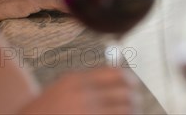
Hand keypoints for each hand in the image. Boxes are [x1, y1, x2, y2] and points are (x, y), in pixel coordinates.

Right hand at [19, 67, 140, 114]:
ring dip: (131, 112)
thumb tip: (122, 77)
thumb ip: (90, 81)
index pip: (116, 75)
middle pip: (124, 95)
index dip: (129, 81)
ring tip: (132, 112)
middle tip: (137, 103)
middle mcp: (83, 97)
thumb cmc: (48, 108)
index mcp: (78, 80)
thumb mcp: (65, 87)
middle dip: (133, 100)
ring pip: (123, 112)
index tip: (135, 86)